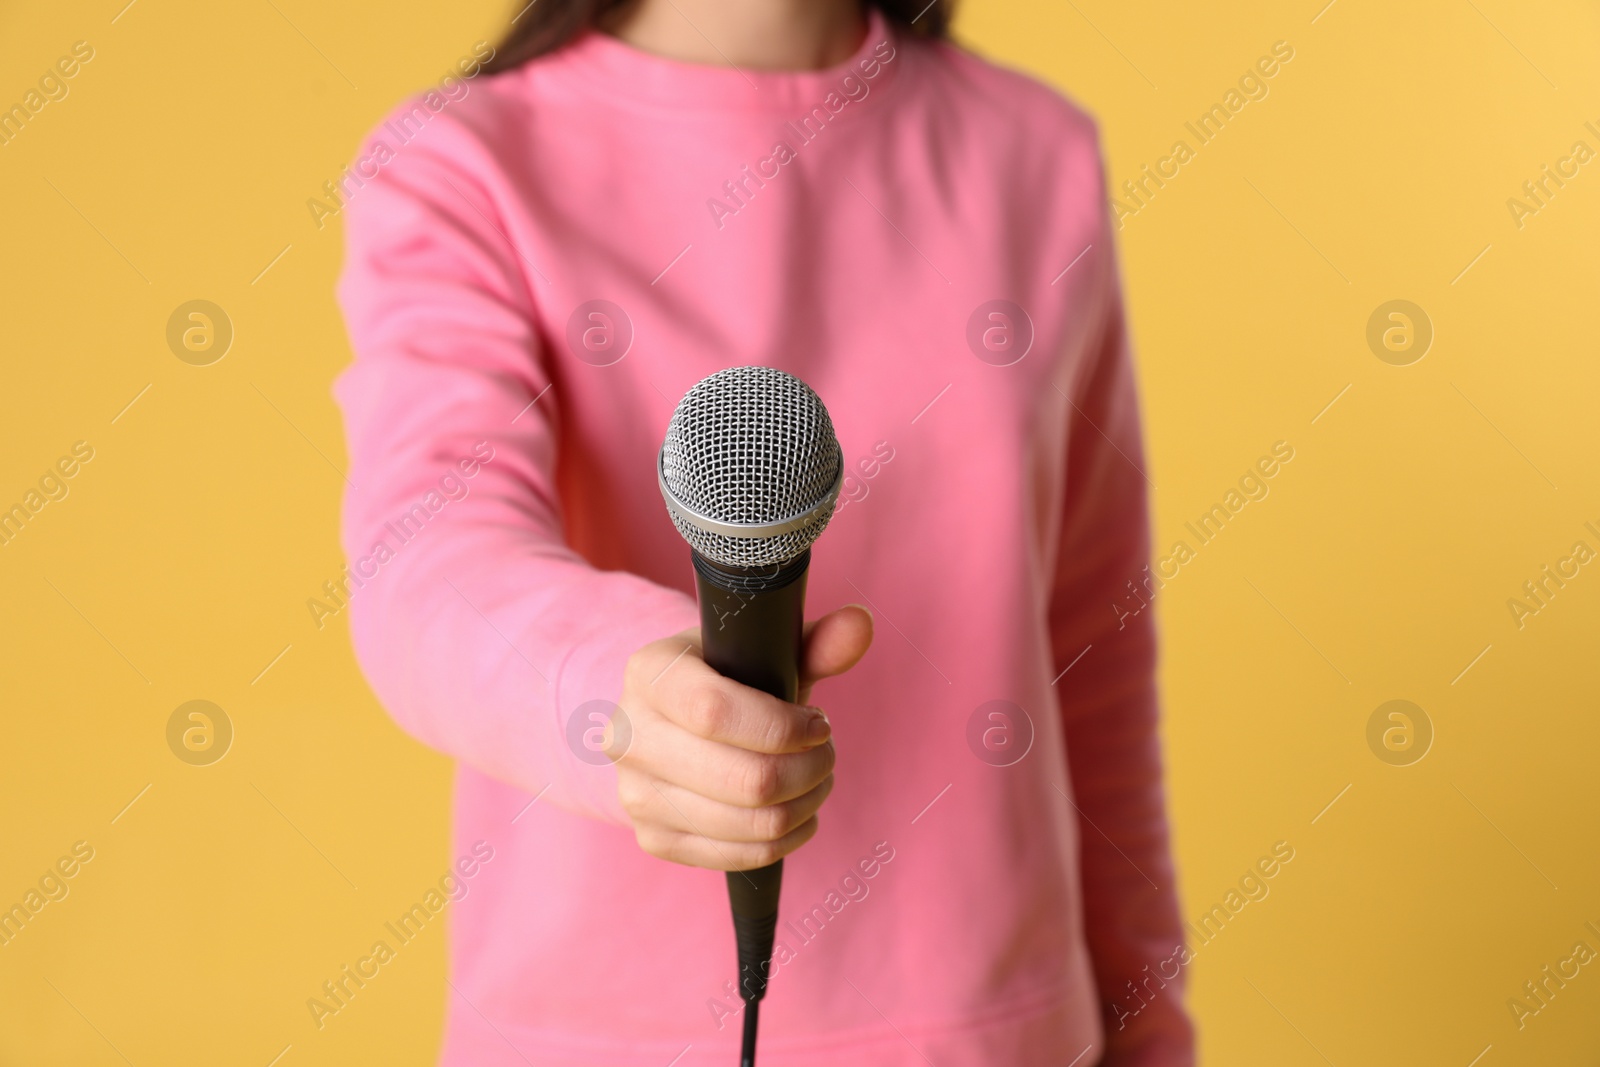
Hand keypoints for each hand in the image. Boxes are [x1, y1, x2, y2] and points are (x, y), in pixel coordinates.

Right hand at [611, 605, 872, 870]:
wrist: (676, 722)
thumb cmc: (731, 679)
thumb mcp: (764, 651)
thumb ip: (814, 642)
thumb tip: (860, 623)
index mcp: (648, 673)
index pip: (714, 712)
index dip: (783, 727)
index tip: (819, 722)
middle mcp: (627, 735)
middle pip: (743, 779)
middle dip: (808, 770)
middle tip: (826, 753)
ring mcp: (635, 794)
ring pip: (749, 823)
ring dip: (804, 804)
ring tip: (817, 778)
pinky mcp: (654, 838)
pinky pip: (738, 857)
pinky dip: (785, 839)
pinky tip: (797, 811)